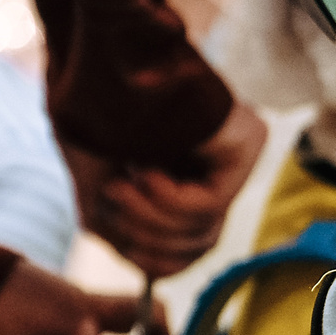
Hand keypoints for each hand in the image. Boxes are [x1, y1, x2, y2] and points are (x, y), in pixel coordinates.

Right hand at [63, 102, 266, 276]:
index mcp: (183, 178)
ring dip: (148, 218)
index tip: (114, 235)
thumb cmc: (88, 113)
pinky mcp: (246, 140)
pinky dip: (167, 198)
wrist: (91, 59)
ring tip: (121, 183)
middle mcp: (216, 168)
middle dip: (144, 238)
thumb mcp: (97, 192)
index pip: (188, 249)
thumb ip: (125, 235)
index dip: (150, 259)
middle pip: (197, 247)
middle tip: (112, 198)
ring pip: (204, 230)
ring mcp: (237, 154)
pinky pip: (210, 203)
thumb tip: (152, 275)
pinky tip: (145, 170)